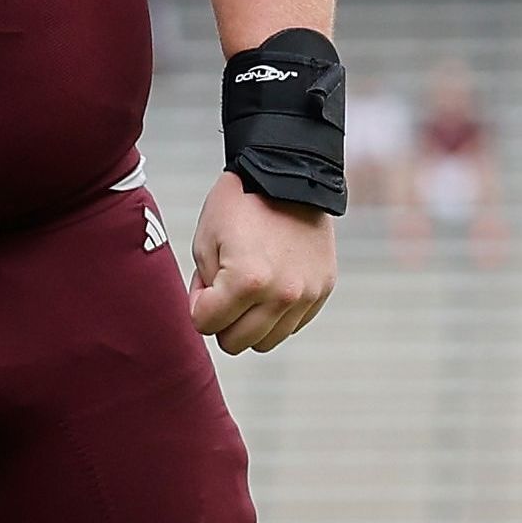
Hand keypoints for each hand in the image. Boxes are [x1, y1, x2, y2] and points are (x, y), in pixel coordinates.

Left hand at [190, 173, 334, 352]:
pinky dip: (275, 316)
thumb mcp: (204, 243)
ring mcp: (307, 295)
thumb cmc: (240, 207)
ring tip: (247, 290)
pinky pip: (291, 326)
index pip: (205, 325)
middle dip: (221, 321)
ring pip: (266, 342)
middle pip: (235, 343)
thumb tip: (214, 318)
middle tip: (223, 289)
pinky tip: (270, 287)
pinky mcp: (323, 291)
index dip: (198, 304)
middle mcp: (282, 295)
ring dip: (248, 324)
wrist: (291, 179)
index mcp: (247, 282)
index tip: (206, 281)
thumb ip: (204, 289)